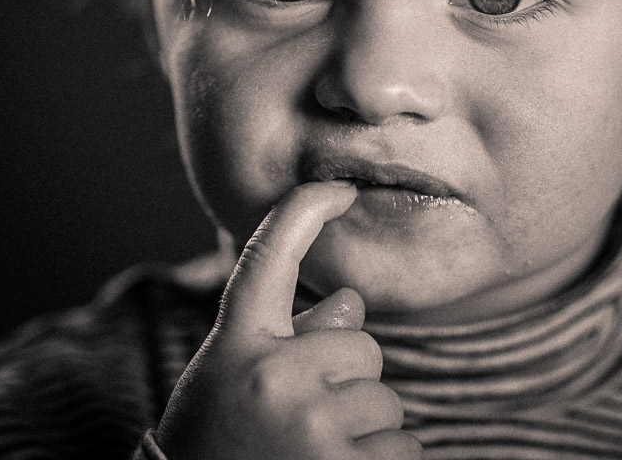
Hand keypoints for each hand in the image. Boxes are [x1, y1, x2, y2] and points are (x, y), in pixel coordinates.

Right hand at [154, 181, 421, 458]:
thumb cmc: (217, 448)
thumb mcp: (235, 385)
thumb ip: (291, 339)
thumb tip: (353, 302)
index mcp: (238, 345)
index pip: (267, 256)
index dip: (303, 211)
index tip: (336, 188)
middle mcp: (270, 374)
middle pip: (361, 346)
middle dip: (347, 382)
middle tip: (300, 426)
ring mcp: (307, 425)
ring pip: (386, 401)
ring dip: (365, 430)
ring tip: (312, 459)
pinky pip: (403, 448)